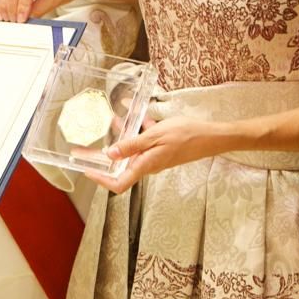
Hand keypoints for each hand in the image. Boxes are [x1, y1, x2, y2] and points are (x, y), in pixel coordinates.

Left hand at [89, 116, 225, 193]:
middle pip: (121, 165)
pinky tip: (136, 114)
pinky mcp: (162, 149)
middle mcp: (148, 164)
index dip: (101, 180)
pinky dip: (138, 129)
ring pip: (133, 150)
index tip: (87, 170)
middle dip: (103, 155)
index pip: (119, 183)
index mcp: (146, 165)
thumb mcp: (156, 136)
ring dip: (122, 136)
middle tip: (86, 147)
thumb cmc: (187, 135)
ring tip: (112, 119)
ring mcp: (155, 157)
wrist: (212, 136)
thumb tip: (110, 155)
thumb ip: (133, 145)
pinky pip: (145, 141)